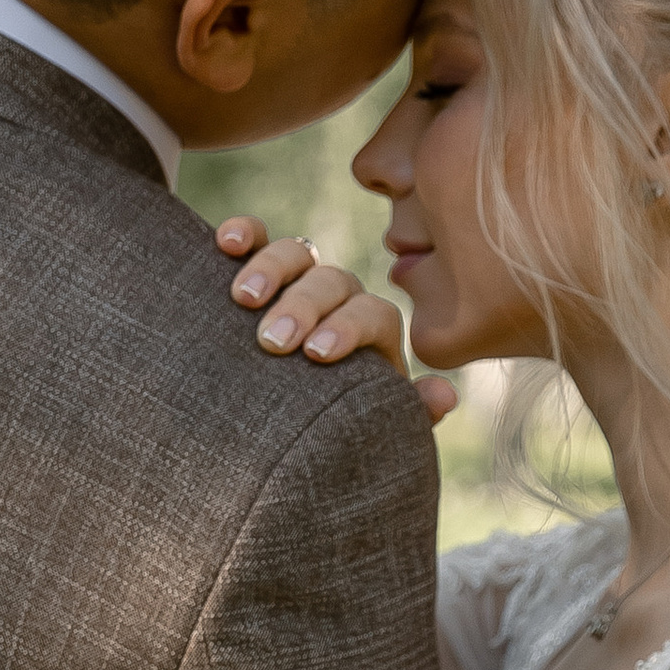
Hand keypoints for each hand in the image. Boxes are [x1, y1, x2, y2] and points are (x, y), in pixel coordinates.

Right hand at [216, 215, 459, 426]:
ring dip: (270, 270)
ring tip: (243, 298)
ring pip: (296, 255)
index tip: (316, 354)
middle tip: (273, 340)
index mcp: (371, 333)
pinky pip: (255, 241)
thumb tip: (443, 396)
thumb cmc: (329, 429)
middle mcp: (339, 300)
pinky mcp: (256, 272)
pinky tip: (225, 243)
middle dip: (302, 307)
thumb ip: (408, 412)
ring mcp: (297, 282)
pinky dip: (244, 234)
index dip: (347, 327)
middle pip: (331, 282)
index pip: (371, 314)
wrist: (282, 436)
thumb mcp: (369, 426)